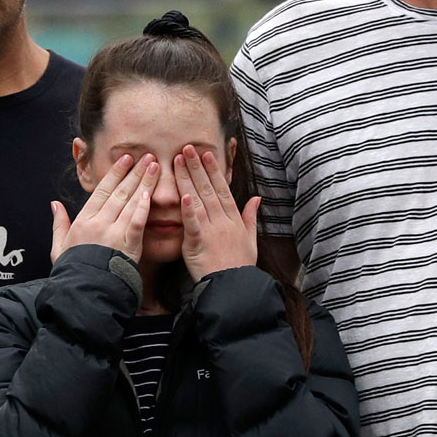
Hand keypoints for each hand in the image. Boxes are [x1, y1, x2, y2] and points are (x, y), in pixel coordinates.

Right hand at [51, 154, 157, 262]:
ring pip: (130, 202)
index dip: (115, 173)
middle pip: (119, 191)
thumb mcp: (59, 247)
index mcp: (83, 221)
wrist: (82, 294)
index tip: (126, 158)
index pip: (101, 190)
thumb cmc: (72, 272)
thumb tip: (54, 204)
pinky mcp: (125, 246)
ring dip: (143, 183)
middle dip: (134, 172)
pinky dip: (143, 208)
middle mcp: (98, 223)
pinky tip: (151, 194)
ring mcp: (112, 233)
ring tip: (154, 167)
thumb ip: (59, 224)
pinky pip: (136, 222)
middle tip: (147, 156)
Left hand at [176, 144, 258, 279]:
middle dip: (198, 167)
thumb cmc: (241, 265)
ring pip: (199, 200)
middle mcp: (223, 221)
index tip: (206, 154)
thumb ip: (251, 217)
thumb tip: (256, 198)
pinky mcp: (199, 244)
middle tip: (187, 147)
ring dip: (189, 179)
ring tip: (179, 161)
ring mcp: (212, 231)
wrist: (235, 288)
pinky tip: (184, 195)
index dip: (214, 170)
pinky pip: (194, 224)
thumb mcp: (251, 239)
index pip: (222, 189)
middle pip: (209, 189)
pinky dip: (189, 210)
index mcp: (234, 219)